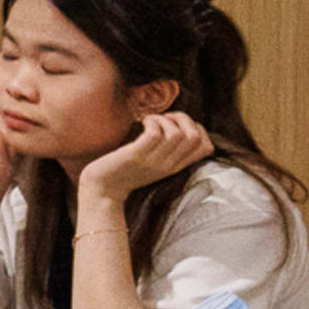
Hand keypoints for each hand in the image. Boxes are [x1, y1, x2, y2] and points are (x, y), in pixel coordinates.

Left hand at [80, 110, 209, 204]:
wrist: (101, 190)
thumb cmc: (124, 170)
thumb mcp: (153, 162)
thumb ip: (167, 150)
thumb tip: (175, 124)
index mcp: (175, 166)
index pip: (207, 147)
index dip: (198, 128)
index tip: (176, 125)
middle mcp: (169, 165)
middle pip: (195, 136)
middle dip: (183, 118)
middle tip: (163, 119)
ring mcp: (153, 161)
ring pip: (177, 133)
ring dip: (164, 119)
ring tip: (149, 121)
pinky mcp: (136, 156)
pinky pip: (154, 134)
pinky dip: (151, 121)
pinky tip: (141, 123)